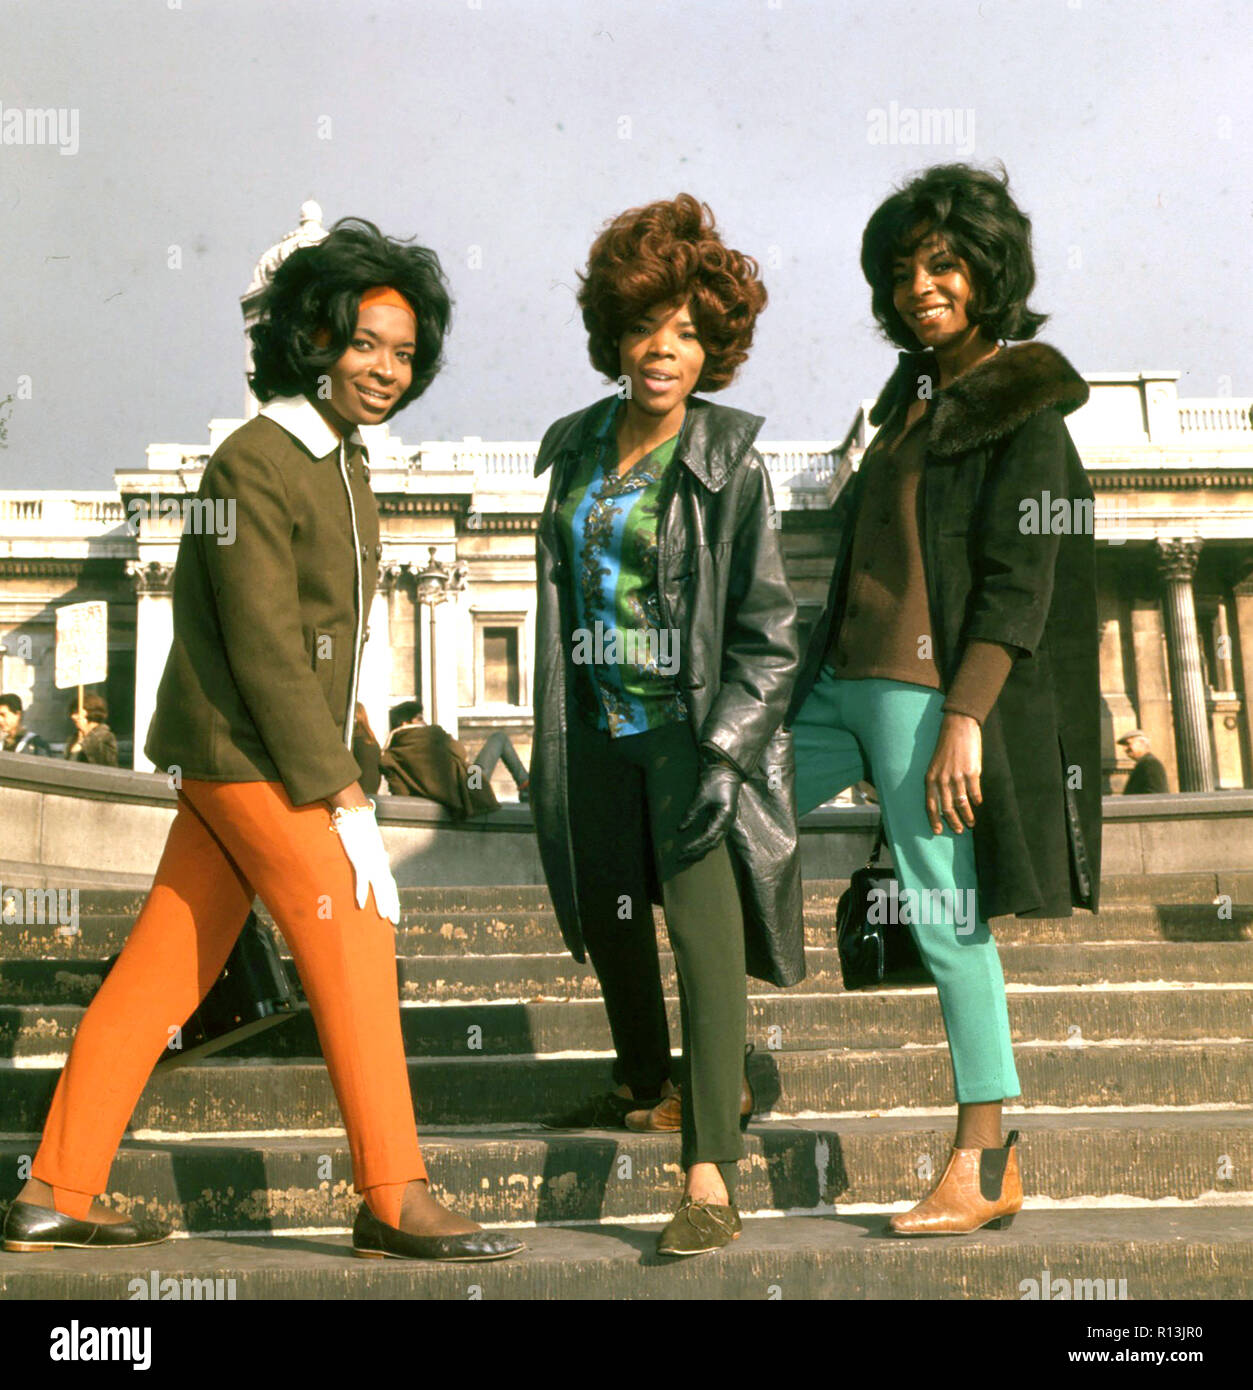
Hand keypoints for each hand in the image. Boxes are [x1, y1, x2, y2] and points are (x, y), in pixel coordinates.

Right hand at [330, 801, 400, 923]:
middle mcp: (379, 861)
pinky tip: (361, 905)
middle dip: (392, 905)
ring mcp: (371, 861)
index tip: (394, 911)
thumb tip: (378, 856)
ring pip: (379, 886)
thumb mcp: (367, 841)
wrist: (354, 811)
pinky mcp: (359, 858)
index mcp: (380, 859)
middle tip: (395, 921)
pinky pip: (362, 878)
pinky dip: (362, 892)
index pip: (390, 882)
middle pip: (388, 887)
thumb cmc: (358, 824)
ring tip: (384, 917)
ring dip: (382, 902)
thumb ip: (371, 851)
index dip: (393, 897)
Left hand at [677, 761, 741, 863]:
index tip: (682, 852)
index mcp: (724, 818)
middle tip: (681, 858)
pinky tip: (695, 845)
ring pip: (713, 841)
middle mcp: (727, 822)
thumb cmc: (715, 780)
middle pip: (712, 843)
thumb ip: (692, 813)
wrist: (725, 768)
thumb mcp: (701, 796)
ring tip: (687, 856)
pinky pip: (713, 834)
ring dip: (701, 849)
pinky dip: (704, 841)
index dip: (695, 846)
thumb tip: (681, 828)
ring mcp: (725, 821)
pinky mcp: (721, 817)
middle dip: (697, 852)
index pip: (708, 838)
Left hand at [924, 713, 981, 833]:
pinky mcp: (971, 772)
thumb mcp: (936, 764)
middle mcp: (942, 779)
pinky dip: (977, 800)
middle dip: (953, 822)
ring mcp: (957, 776)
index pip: (930, 804)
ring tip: (971, 823)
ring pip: (962, 803)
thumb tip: (945, 799)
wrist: (958, 727)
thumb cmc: (946, 746)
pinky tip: (979, 804)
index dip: (934, 819)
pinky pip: (975, 792)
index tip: (938, 831)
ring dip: (967, 816)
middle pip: (947, 808)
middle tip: (959, 830)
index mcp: (930, 778)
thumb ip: (938, 781)